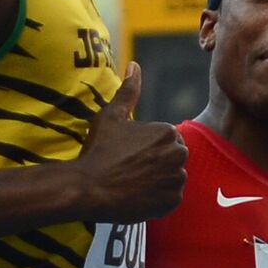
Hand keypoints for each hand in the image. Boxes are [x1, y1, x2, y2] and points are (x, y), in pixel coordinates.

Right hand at [76, 62, 186, 222]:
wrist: (88, 188)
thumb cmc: (99, 150)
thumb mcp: (110, 116)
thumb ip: (128, 91)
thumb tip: (134, 66)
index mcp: (167, 132)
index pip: (165, 140)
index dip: (146, 147)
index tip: (128, 154)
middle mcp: (178, 154)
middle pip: (172, 158)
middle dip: (156, 163)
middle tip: (130, 169)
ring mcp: (176, 179)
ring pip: (172, 178)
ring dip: (157, 181)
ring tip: (132, 183)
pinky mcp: (172, 201)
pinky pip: (170, 198)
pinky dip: (157, 198)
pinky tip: (137, 195)